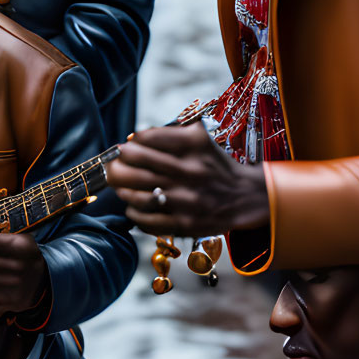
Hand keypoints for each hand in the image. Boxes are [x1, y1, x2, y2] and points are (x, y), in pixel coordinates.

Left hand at [107, 122, 268, 238]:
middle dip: (117, 164)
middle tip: (112, 166)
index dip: (130, 143)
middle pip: (136, 163)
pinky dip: (134, 212)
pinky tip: (135, 207)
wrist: (245, 197)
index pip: (147, 138)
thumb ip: (169, 135)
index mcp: (193, 145)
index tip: (126, 147)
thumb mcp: (200, 140)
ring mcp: (187, 200)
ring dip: (121, 189)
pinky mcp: (185, 224)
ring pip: (137, 194)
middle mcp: (190, 171)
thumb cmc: (215, 166)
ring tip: (121, 186)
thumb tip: (133, 140)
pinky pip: (146, 219)